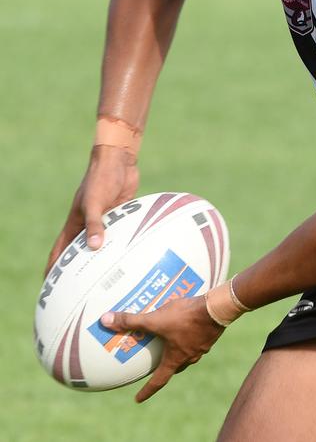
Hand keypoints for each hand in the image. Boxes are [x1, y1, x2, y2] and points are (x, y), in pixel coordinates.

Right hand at [45, 145, 138, 274]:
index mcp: (75, 223)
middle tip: (82, 290)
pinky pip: (119, 233)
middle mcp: (88, 223)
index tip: (50, 286)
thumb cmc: (101, 179)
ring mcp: (104, 219)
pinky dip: (121, 244)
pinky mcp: (120, 213)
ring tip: (107, 278)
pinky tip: (129, 256)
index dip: (54, 267)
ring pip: (102, 243)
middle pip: (81, 251)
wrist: (119, 160)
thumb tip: (93, 247)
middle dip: (80, 269)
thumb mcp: (94, 202)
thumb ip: (94, 224)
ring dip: (104, 257)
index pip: (60, 250)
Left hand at [101, 293, 223, 401]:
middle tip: (157, 363)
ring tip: (173, 339)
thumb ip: (131, 320)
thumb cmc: (185, 318)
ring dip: (179, 349)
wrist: (216, 308)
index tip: (138, 399)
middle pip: (175, 366)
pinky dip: (190, 335)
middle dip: (165, 366)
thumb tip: (106, 320)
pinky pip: (197, 339)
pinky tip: (189, 324)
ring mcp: (202, 346)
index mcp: (175, 359)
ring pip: (187, 353)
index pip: (158, 381)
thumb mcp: (155, 319)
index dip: (147, 391)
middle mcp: (189, 357)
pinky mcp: (210, 334)